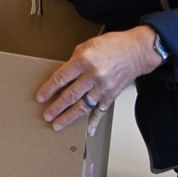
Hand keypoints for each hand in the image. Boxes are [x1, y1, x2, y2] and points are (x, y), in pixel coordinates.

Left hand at [35, 25, 161, 134]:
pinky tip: (87, 131)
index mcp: (84, 60)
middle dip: (56, 107)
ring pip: (83, 106)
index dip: (49, 89)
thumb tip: (63, 75)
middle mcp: (94, 75)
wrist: (136, 51)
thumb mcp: (87, 45)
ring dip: (69, 117)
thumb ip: (74, 61)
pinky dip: (93, 122)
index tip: (40, 98)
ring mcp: (104, 87)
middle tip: (46, 116)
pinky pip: (101, 111)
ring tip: (58, 124)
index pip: (61, 78)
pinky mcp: (112, 95)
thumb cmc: (112, 45)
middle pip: (71, 95)